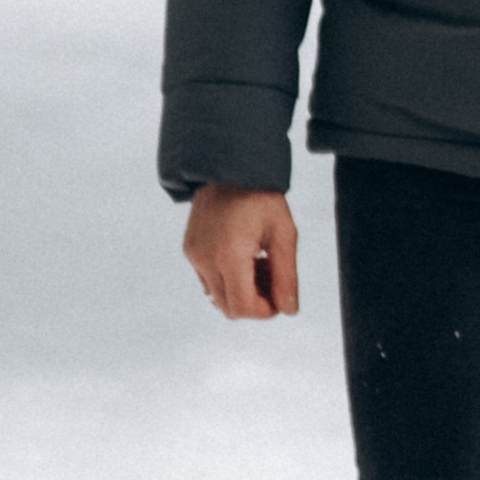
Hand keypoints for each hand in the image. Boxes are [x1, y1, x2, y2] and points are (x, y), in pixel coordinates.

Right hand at [184, 184, 299, 319]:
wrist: (230, 168)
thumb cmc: (261, 197)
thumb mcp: (284, 234)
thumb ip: (287, 276)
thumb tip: (289, 310)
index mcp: (230, 254)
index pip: (243, 307)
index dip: (265, 311)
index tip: (281, 296)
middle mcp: (205, 259)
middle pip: (229, 308)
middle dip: (255, 302)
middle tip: (273, 276)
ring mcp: (194, 256)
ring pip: (217, 297)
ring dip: (241, 292)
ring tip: (259, 263)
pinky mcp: (189, 251)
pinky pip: (208, 281)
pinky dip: (227, 280)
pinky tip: (244, 256)